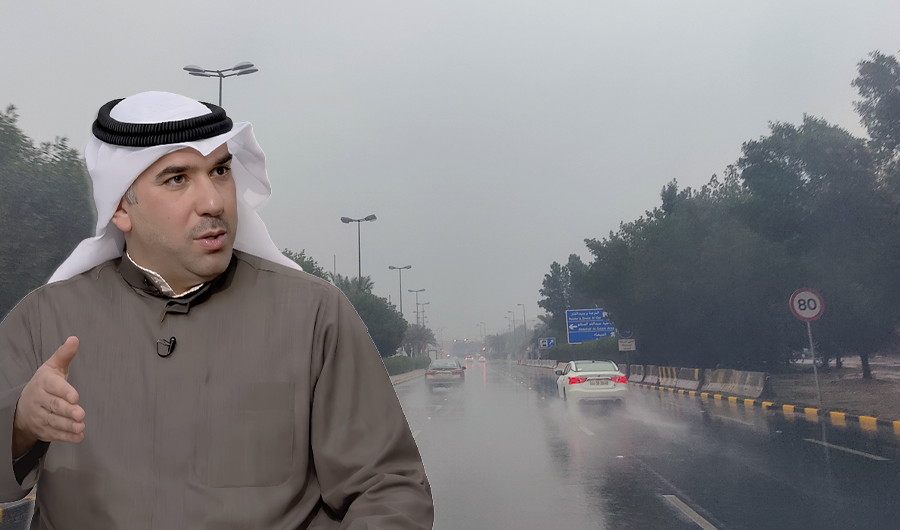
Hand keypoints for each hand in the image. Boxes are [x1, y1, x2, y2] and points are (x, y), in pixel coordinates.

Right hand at [12, 336, 84, 458]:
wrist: (22, 407)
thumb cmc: (45, 384)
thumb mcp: (52, 367)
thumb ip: (64, 355)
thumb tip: (74, 339)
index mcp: (44, 383)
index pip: (54, 387)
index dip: (64, 391)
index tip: (75, 396)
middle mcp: (40, 400)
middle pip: (54, 406)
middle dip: (67, 411)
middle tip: (80, 414)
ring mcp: (40, 416)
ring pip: (54, 421)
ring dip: (68, 426)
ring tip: (80, 426)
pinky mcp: (43, 430)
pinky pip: (54, 434)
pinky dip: (66, 437)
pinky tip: (78, 437)